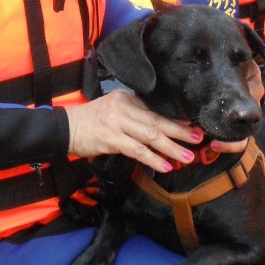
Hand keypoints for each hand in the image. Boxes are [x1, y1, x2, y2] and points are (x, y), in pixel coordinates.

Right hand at [66, 89, 202, 173]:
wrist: (64, 128)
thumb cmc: (91, 122)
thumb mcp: (114, 110)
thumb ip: (134, 114)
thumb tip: (160, 128)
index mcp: (127, 98)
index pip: (156, 108)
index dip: (176, 119)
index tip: (194, 126)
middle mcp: (124, 106)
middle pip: (158, 120)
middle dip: (181, 131)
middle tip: (199, 138)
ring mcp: (117, 122)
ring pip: (151, 135)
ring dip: (172, 147)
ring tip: (188, 157)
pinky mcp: (110, 138)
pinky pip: (137, 150)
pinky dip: (153, 158)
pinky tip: (165, 166)